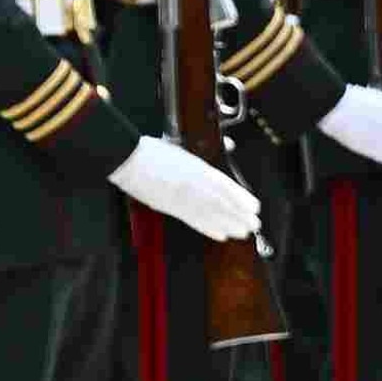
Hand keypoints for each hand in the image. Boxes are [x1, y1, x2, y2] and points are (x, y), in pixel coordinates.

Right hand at [108, 136, 262, 240]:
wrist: (127, 159)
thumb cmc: (153, 151)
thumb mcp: (184, 149)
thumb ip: (206, 158)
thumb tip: (230, 145)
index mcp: (199, 170)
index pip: (228, 188)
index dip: (243, 200)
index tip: (254, 207)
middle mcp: (194, 186)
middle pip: (223, 205)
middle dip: (240, 216)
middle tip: (253, 225)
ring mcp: (182, 198)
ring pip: (211, 216)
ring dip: (229, 225)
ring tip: (242, 232)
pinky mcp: (169, 208)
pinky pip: (193, 221)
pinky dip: (208, 229)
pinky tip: (220, 235)